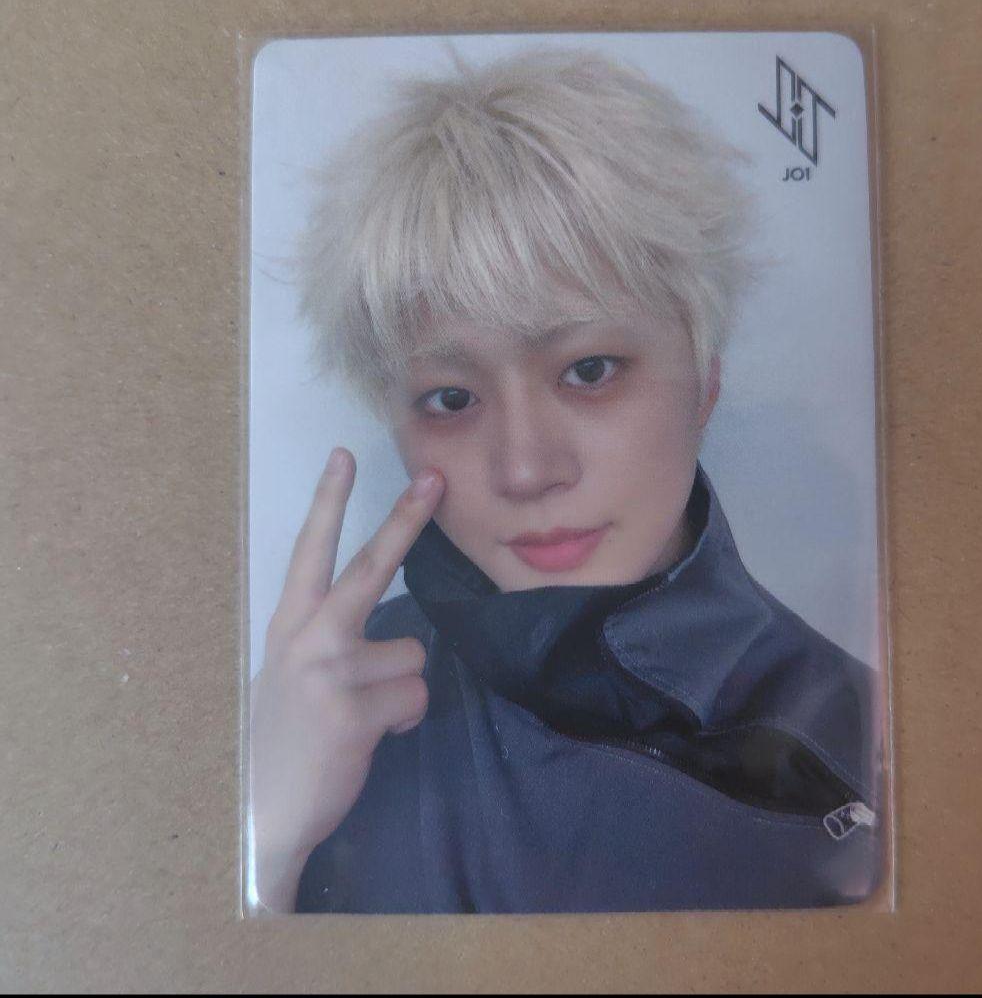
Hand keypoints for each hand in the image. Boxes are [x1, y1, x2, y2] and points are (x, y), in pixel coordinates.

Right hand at [249, 448, 443, 912]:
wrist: (259, 813)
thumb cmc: (286, 737)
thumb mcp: (294, 675)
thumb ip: (334, 641)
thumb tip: (399, 637)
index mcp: (290, 625)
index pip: (311, 550)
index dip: (329, 501)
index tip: (345, 455)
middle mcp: (307, 637)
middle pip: (369, 566)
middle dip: (405, 519)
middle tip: (434, 478)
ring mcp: (330, 671)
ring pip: (412, 655)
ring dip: (400, 689)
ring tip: (361, 716)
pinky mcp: (354, 710)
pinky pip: (415, 699)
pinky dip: (403, 721)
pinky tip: (366, 738)